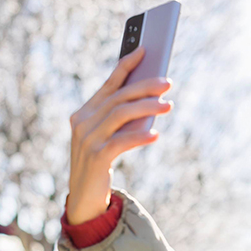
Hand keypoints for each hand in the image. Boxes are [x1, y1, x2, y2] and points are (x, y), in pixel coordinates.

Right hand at [67, 46, 172, 224]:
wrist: (84, 199)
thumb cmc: (101, 165)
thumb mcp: (109, 138)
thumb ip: (123, 120)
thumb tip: (152, 101)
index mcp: (84, 113)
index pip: (108, 84)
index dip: (126, 66)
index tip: (145, 50)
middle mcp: (82, 122)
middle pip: (118, 97)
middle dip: (144, 87)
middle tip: (167, 82)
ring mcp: (87, 139)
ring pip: (120, 115)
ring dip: (147, 107)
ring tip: (168, 105)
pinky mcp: (95, 158)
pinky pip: (121, 141)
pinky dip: (139, 136)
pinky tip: (155, 134)